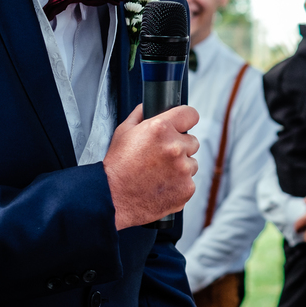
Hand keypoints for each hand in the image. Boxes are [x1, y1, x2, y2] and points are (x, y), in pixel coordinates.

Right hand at [104, 105, 199, 229]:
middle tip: (161, 156)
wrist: (113, 199)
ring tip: (159, 173)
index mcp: (161, 129)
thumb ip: (140, 115)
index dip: (185, 119)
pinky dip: (179, 184)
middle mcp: (175, 147)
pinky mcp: (187, 188)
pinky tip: (162, 186)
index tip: (183, 124)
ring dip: (181, 167)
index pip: (190, 114)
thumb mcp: (123, 132)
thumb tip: (149, 107)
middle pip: (192, 141)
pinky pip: (189, 182)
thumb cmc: (116, 167)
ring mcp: (183, 169)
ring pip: (192, 163)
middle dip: (180, 147)